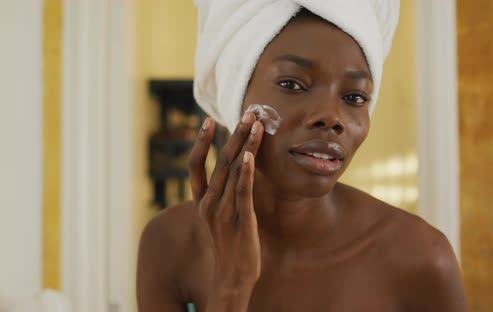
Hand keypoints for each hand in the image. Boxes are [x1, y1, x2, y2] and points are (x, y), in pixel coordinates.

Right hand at [188, 112, 263, 296]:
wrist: (233, 276)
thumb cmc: (229, 243)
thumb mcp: (220, 215)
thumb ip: (223, 192)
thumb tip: (235, 167)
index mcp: (201, 201)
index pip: (195, 165)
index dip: (201, 142)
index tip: (208, 120)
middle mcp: (208, 204)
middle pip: (219, 162)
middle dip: (234, 135)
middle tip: (248, 113)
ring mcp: (223, 212)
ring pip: (233, 171)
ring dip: (246, 146)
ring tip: (257, 125)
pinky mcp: (241, 220)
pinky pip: (242, 192)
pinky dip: (246, 172)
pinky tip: (251, 156)